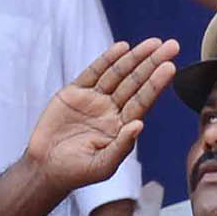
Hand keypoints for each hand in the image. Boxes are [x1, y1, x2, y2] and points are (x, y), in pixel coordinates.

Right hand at [25, 40, 176, 195]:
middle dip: (152, 64)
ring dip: (135, 58)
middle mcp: (111, 110)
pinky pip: (93, 72)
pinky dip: (107, 60)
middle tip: (172, 46)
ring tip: (153, 43)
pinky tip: (122, 48)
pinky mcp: (74, 93)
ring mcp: (93, 100)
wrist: (44, 168)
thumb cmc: (76, 172)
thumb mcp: (102, 166)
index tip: (170, 67)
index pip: (143, 101)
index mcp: (121, 126)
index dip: (156, 84)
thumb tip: (140, 125)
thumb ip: (122, 146)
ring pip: (118, 74)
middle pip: (136, 82)